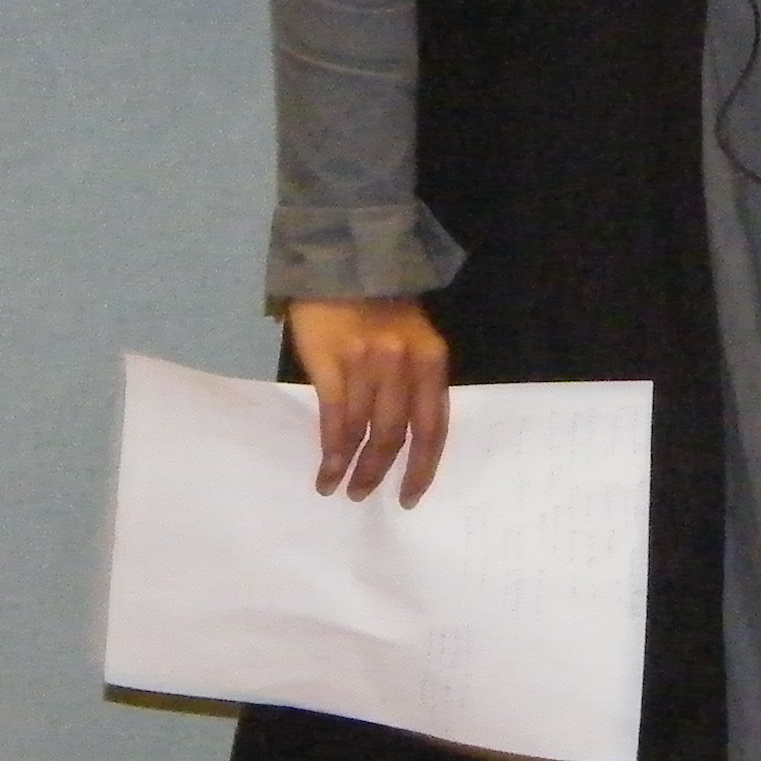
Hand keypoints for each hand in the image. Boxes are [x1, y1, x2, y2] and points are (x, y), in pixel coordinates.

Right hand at [284, 295, 450, 506]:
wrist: (342, 263)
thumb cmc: (379, 308)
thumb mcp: (413, 340)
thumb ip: (413, 382)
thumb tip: (403, 439)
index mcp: (432, 360)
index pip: (434, 426)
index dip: (422, 467)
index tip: (409, 497)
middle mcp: (405, 364)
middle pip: (396, 434)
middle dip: (380, 471)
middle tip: (364, 495)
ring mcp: (368, 362)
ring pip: (364, 430)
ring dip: (351, 467)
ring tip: (337, 487)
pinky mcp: (332, 361)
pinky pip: (334, 416)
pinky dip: (331, 449)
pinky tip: (325, 469)